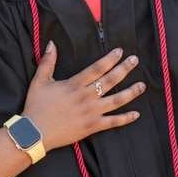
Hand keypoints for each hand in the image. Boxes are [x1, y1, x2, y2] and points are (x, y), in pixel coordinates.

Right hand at [22, 42, 143, 151]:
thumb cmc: (36, 106)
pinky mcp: (92, 127)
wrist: (35, 132)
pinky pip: (112, 122)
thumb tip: (52, 43)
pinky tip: (136, 114)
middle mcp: (86, 97)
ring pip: (116, 100)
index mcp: (75, 84)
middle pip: (110, 80)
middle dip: (124, 69)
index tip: (120, 51)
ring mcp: (91, 112)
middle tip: (135, 60)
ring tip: (142, 85)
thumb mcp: (40, 81)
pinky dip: (125, 118)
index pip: (97, 68)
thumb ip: (48, 61)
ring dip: (131, 92)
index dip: (110, 59)